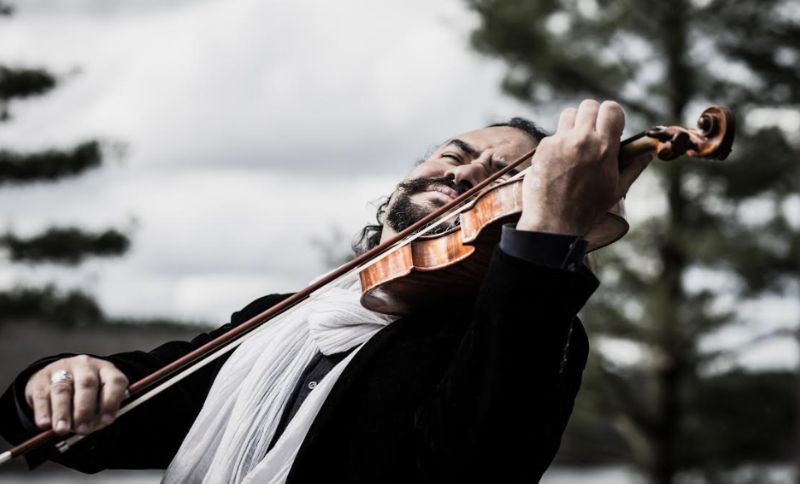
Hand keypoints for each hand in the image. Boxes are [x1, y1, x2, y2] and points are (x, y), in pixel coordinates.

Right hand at [24, 355, 128, 435]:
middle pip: (86, 384)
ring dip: (62, 412)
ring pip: (62, 389)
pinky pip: (42, 395)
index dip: (111, 401)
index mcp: (106, 370)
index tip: (107, 421)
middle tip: (83, 430)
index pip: (114, 381)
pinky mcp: (42, 377)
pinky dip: (43, 411)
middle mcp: (86, 366)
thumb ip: (100, 412)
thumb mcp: (99, 398)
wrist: (58, 375)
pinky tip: (45, 424)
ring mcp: (63, 369)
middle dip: (84, 409)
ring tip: (62, 430)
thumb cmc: (87, 394)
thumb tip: (94, 425)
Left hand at [517, 99, 652, 234]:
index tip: (611, 128)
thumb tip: (649, 151)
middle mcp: (582, 140)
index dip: (613, 116)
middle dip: (593, 117)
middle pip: (589, 106)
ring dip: (574, 125)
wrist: (554, 223)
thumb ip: (635, 165)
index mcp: (604, 147)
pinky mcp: (543, 148)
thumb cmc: (588, 208)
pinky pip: (554, 134)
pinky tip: (560, 162)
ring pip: (569, 114)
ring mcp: (560, 142)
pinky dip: (559, 142)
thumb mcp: (618, 188)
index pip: (611, 109)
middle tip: (593, 135)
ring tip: (577, 145)